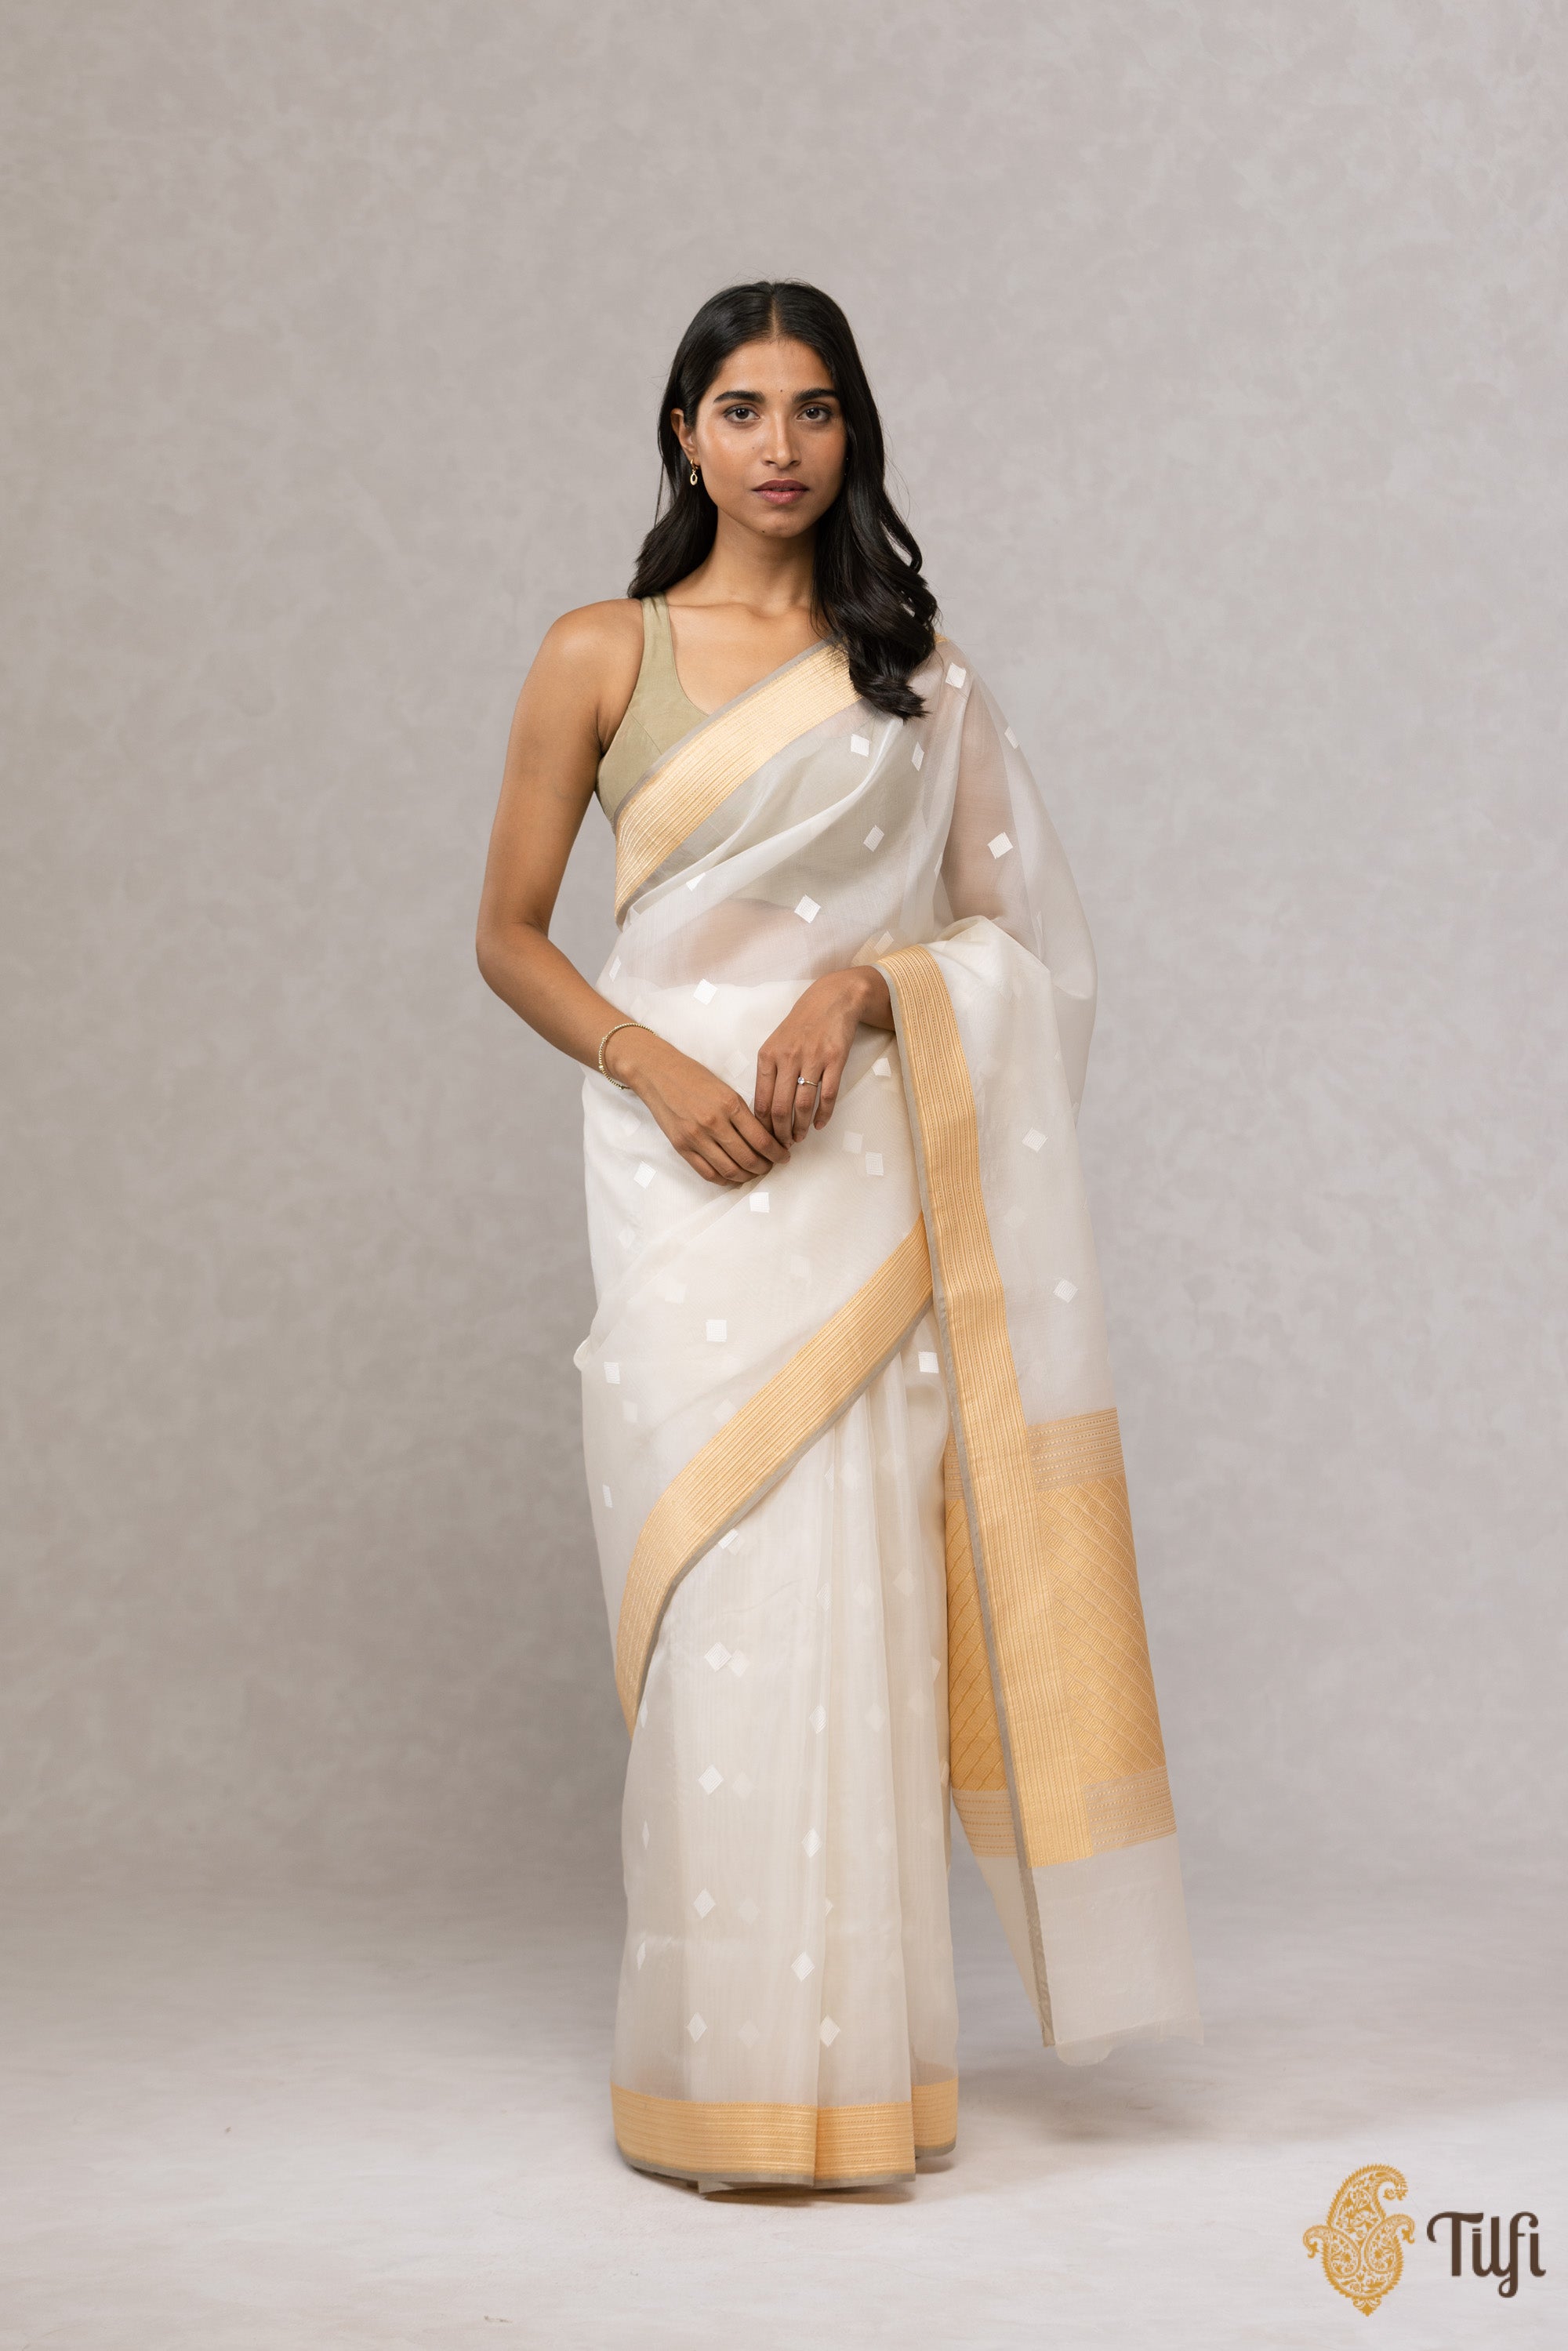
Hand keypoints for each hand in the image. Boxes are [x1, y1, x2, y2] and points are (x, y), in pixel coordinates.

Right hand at [605, 1025, 791, 1187]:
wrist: (658, 1074)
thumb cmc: (694, 1077)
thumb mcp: (726, 1089)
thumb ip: (744, 1114)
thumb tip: (764, 1139)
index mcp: (730, 1104)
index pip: (761, 1139)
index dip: (777, 1153)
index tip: (784, 1156)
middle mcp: (714, 1122)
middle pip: (748, 1158)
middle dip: (766, 1167)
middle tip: (772, 1166)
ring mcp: (696, 1137)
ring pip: (730, 1170)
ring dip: (747, 1176)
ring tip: (755, 1173)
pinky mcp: (681, 1146)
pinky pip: (708, 1173)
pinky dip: (725, 1179)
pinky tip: (733, 1177)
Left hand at [754, 967, 892, 1149]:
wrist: (831, 1000)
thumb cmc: (801, 1025)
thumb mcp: (776, 1044)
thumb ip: (769, 1072)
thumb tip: (763, 1109)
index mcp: (768, 1056)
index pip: (760, 1099)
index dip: (762, 1125)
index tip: (765, 1138)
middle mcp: (788, 1058)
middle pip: (780, 1107)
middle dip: (780, 1132)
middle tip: (783, 1146)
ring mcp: (813, 1059)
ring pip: (803, 1104)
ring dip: (801, 1127)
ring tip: (799, 1138)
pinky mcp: (835, 1060)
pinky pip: (827, 1095)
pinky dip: (823, 1114)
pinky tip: (819, 1124)